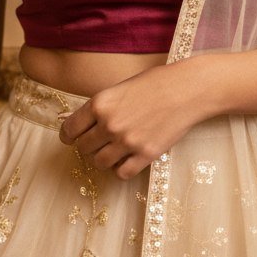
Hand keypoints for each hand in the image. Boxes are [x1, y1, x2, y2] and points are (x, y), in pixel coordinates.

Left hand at [58, 62, 207, 180]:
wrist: (188, 89)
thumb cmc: (156, 83)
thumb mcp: (121, 87)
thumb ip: (101, 106)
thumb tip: (78, 121)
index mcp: (100, 103)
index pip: (70, 129)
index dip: (68, 135)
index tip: (71, 138)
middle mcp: (110, 124)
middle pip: (84, 148)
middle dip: (89, 145)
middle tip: (99, 141)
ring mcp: (127, 142)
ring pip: (99, 163)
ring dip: (103, 158)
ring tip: (114, 150)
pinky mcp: (145, 155)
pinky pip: (121, 174)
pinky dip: (121, 169)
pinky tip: (128, 159)